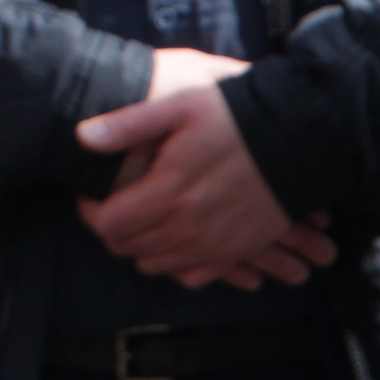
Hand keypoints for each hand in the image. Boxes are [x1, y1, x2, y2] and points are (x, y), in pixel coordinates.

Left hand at [73, 51, 336, 288]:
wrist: (298, 138)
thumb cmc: (233, 116)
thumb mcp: (177, 107)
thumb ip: (127, 125)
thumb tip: (80, 137)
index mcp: (167, 192)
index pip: (109, 223)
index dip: (91, 211)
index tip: (90, 194)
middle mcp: (189, 226)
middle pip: (129, 246)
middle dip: (111, 229)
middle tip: (112, 205)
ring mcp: (215, 242)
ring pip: (158, 263)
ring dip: (140, 245)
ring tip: (139, 218)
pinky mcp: (237, 248)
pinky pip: (194, 272)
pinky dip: (175, 262)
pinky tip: (172, 239)